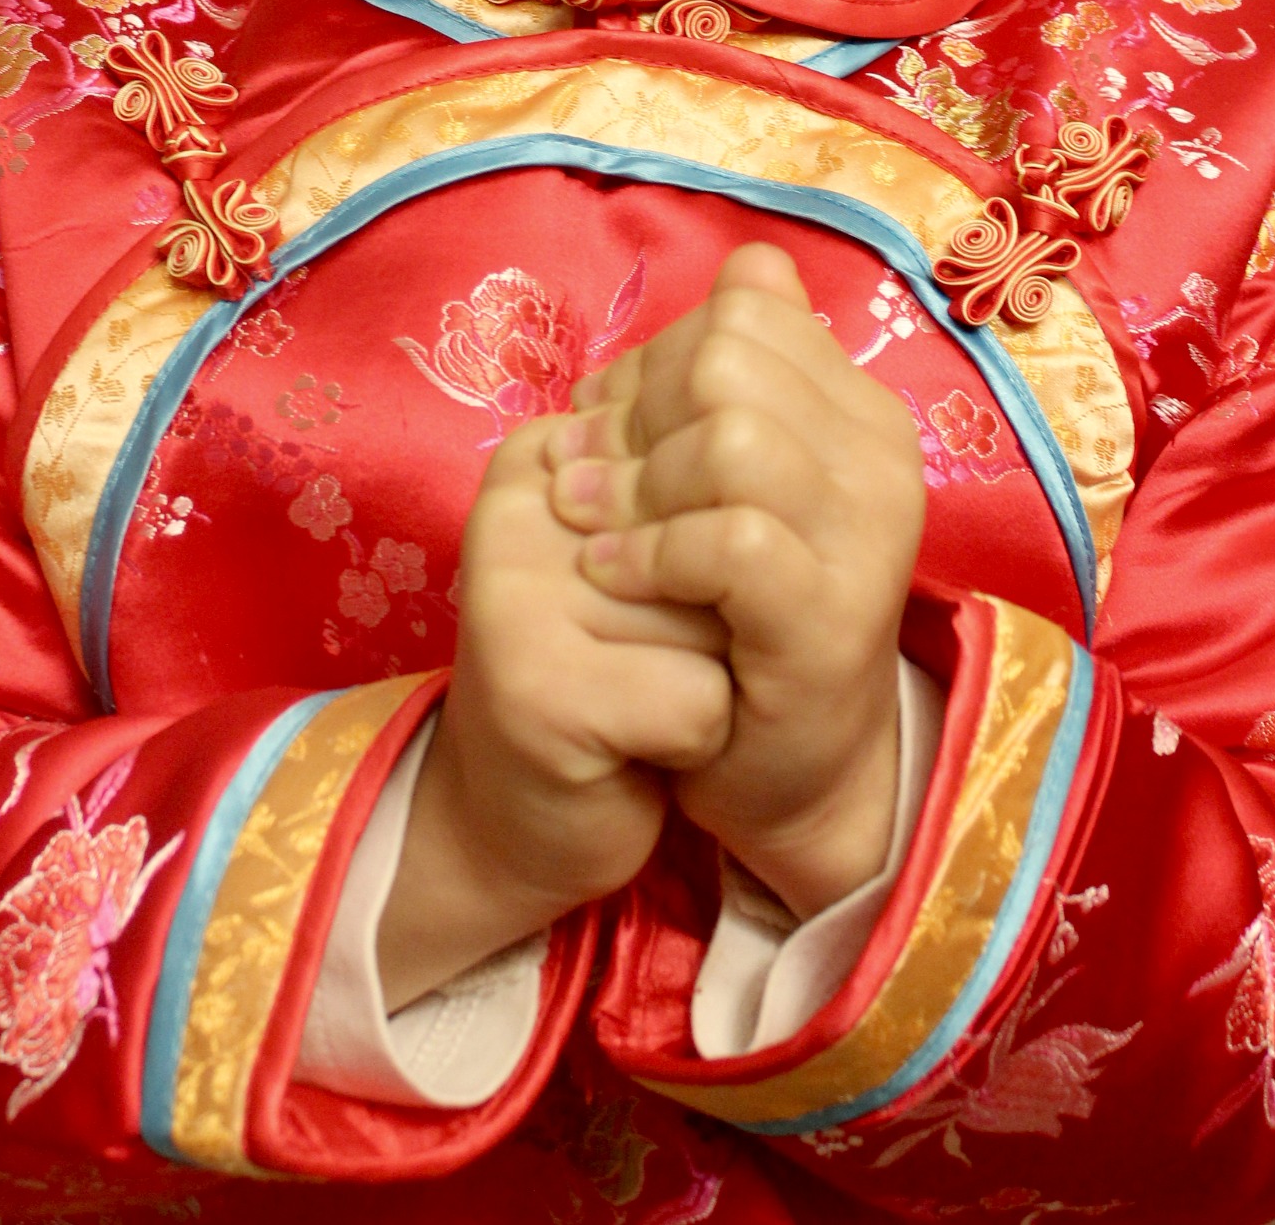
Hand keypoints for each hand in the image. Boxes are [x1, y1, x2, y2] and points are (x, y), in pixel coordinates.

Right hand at [377, 414, 730, 1008]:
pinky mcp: (540, 689)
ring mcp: (518, 593)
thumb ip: (693, 495)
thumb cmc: (609, 674)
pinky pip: (703, 701)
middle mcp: (519, 504)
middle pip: (721, 527)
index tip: (658, 593)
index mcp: (545, 451)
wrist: (512, 823)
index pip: (712, 455)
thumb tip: (763, 481)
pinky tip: (642, 748)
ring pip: (722, 614)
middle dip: (724, 609)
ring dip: (717, 673)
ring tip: (648, 695)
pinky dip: (702, 740)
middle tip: (654, 655)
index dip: (721, 541)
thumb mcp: (649, 559)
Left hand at [546, 245, 924, 920]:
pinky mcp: (832, 616)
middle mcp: (882, 458)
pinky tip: (613, 572)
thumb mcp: (739, 476)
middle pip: (730, 361)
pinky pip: (734, 539)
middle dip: (633, 413)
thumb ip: (737, 376)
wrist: (789, 768)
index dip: (651, 358)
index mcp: (859, 410)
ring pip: (735, 438)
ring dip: (635, 483)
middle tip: (581, 476)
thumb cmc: (743, 610)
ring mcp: (867, 538)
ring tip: (587, 524)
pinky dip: (654, 551)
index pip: (743, 313)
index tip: (606, 421)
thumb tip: (748, 265)